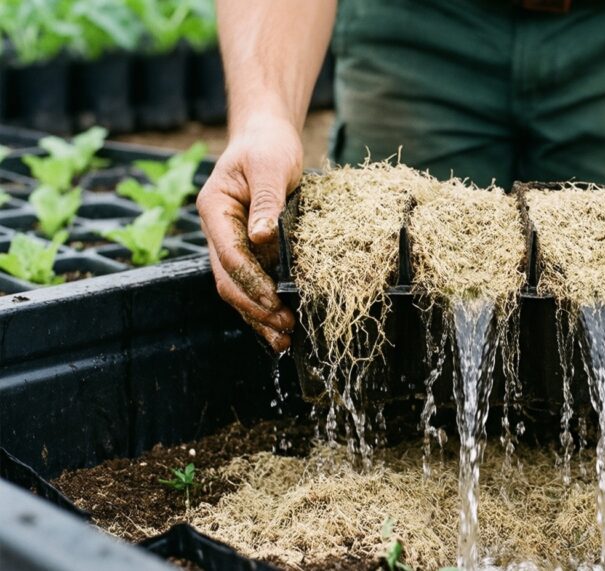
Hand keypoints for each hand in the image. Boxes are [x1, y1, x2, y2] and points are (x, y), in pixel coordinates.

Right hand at [196, 115, 300, 350]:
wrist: (267, 137)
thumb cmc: (267, 146)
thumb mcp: (270, 166)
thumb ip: (266, 201)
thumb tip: (260, 237)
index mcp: (215, 210)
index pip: (229, 255)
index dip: (251, 281)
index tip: (274, 300)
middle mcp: (218, 231)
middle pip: (229, 280)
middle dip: (254, 308)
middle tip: (283, 328)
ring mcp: (231, 242)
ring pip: (238, 287)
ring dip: (258, 315)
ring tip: (283, 338)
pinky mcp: (249, 249)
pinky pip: (254, 282)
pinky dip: (266, 304)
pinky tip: (283, 323)